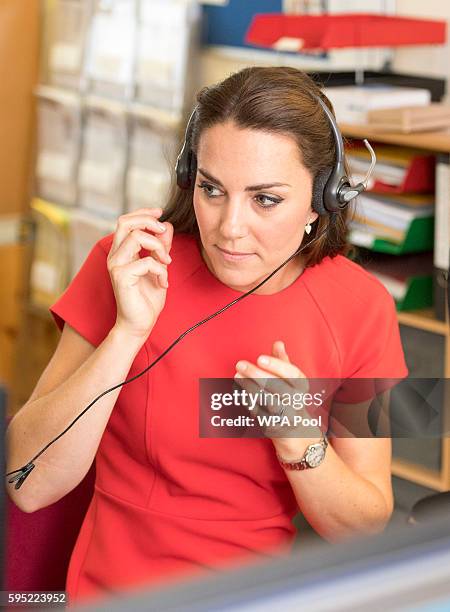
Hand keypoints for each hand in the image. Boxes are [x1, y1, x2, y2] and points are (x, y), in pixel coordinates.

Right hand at [107, 208, 173, 340]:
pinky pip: (146, 262)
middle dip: (149, 221)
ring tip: (166, 263)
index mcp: (121, 251)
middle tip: (164, 231)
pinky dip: (160, 270)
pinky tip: (163, 283)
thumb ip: (161, 247)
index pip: (126, 221)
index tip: (160, 212)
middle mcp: (115, 256)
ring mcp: (116, 265)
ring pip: (136, 237)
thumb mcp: (159, 267)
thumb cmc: (147, 298)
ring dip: (158, 247)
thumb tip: (167, 226)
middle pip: (126, 222)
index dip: (143, 213)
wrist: (139, 324)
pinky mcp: (121, 277)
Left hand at [234, 341, 323, 453]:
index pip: (292, 374)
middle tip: (240, 364)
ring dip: (249, 387)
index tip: (259, 357)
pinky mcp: (274, 427)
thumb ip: (283, 361)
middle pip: (277, 386)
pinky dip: (248, 401)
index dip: (276, 365)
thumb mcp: (290, 380)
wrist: (295, 431)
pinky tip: (238, 391)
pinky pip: (259, 413)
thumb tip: (278, 343)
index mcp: (302, 386)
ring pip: (266, 400)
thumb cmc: (289, 397)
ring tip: (237, 375)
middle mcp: (297, 401)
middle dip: (256, 374)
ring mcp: (286, 416)